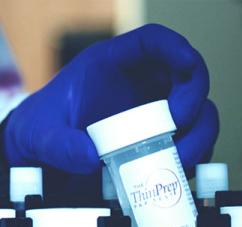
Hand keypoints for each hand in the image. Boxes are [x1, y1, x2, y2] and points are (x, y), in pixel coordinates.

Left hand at [4, 23, 218, 175]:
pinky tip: (174, 170)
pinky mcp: (164, 144)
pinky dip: (193, 159)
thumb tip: (90, 158)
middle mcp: (144, 85)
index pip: (153, 42)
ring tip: (177, 158)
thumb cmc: (45, 130)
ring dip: (199, 136)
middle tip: (177, 124)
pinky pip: (193, 147)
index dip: (175, 46)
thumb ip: (60, 145)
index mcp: (114, 65)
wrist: (45, 158)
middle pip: (190, 76)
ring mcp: (158, 115)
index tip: (186, 61)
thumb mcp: (41, 134)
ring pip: (200, 114)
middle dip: (192, 99)